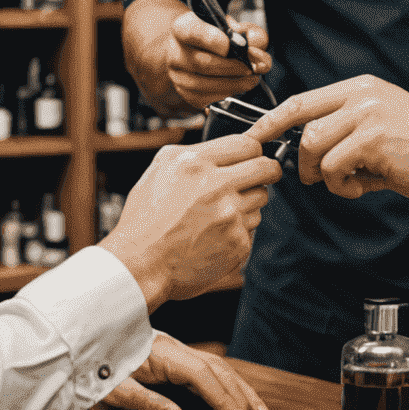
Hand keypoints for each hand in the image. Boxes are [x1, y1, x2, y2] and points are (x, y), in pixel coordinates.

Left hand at [93, 335, 269, 409]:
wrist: (81, 345)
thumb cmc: (95, 369)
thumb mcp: (113, 391)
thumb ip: (146, 404)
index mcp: (162, 354)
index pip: (201, 374)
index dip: (223, 397)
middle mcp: (173, 349)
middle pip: (216, 367)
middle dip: (240, 392)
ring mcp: (174, 351)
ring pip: (215, 366)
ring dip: (237, 386)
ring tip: (257, 407)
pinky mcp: (172, 358)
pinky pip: (206, 369)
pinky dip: (224, 382)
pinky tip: (233, 394)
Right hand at [100, 135, 281, 310]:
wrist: (141, 265)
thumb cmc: (146, 220)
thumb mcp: (160, 169)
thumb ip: (195, 152)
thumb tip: (226, 148)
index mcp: (196, 163)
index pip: (248, 144)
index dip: (253, 149)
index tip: (253, 156)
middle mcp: (217, 186)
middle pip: (267, 168)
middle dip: (267, 170)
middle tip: (261, 175)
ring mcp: (231, 216)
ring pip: (261, 198)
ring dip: (249, 201)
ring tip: (221, 211)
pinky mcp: (238, 242)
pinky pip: (253, 226)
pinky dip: (240, 228)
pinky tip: (217, 232)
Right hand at [162, 9, 273, 109]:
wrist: (202, 49)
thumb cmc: (221, 36)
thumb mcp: (238, 27)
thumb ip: (253, 36)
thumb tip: (258, 57)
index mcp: (183, 27)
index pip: (192, 32)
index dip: (214, 40)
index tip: (234, 45)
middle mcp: (175, 50)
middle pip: (203, 63)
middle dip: (233, 68)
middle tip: (252, 68)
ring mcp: (177, 74)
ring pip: (203, 84)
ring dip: (233, 84)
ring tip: (251, 79)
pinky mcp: (184, 93)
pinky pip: (204, 99)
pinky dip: (225, 95)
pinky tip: (237, 87)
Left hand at [248, 76, 408, 203]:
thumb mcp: (382, 127)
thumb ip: (346, 133)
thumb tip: (309, 155)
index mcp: (361, 89)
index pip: (303, 100)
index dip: (273, 119)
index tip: (254, 136)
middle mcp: (362, 95)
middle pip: (301, 121)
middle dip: (294, 154)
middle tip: (305, 176)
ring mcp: (367, 114)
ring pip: (314, 146)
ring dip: (323, 174)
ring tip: (348, 182)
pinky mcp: (373, 138)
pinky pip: (334, 168)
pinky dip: (342, 186)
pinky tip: (363, 187)